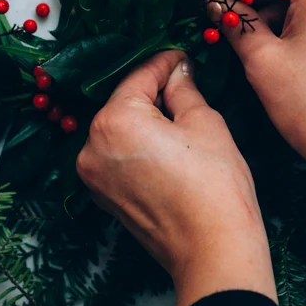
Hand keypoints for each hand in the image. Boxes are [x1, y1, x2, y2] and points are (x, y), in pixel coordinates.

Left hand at [77, 51, 276, 305]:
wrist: (213, 249)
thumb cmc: (214, 183)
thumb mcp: (204, 122)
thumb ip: (183, 89)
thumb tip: (178, 70)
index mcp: (114, 120)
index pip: (140, 75)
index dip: (166, 61)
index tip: (184, 55)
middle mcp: (91, 145)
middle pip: (125, 102)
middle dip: (153, 90)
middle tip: (185, 81)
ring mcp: (93, 175)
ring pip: (120, 128)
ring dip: (145, 117)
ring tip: (180, 114)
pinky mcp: (103, 196)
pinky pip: (117, 154)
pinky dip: (137, 144)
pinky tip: (167, 144)